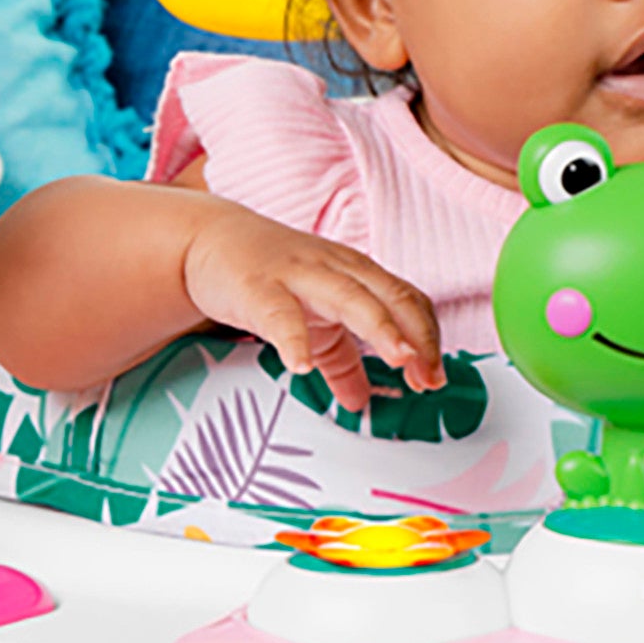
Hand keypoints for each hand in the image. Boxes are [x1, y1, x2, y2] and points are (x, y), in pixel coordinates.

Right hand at [181, 204, 444, 416]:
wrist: (210, 240)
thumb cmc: (270, 277)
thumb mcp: (314, 321)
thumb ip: (341, 361)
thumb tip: (361, 402)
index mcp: (357, 275)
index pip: (408, 301)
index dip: (426, 338)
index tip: (433, 379)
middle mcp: (337, 269)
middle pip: (390, 297)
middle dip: (417, 337)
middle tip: (429, 379)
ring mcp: (299, 275)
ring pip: (349, 296)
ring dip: (381, 328)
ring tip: (399, 362)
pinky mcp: (258, 287)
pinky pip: (280, 314)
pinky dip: (293, 340)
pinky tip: (300, 367)